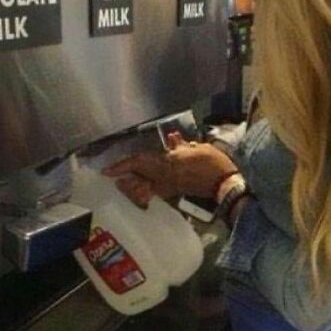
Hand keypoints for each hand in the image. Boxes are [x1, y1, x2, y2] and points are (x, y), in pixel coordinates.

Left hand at [102, 133, 237, 206]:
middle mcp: (164, 178)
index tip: (106, 171)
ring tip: (125, 179)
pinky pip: (155, 187)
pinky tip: (148, 178)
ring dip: (133, 181)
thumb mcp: (197, 149)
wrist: (224, 185)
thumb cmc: (212, 164)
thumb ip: (181, 145)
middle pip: (137, 179)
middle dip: (124, 177)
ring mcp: (169, 186)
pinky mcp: (175, 191)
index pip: (139, 163)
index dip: (122, 166)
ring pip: (144, 184)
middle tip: (112, 175)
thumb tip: (171, 139)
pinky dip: (148, 182)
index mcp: (167, 164)